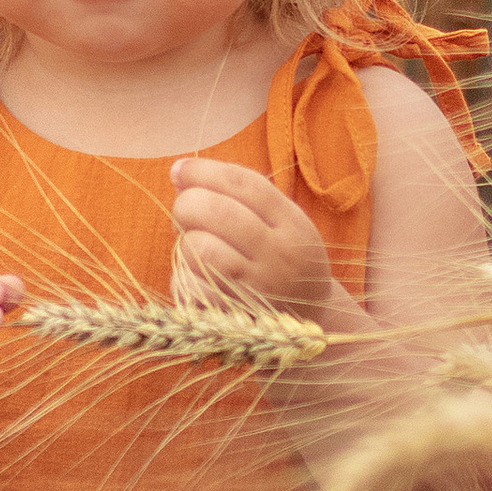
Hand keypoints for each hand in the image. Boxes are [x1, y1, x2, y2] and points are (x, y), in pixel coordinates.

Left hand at [169, 157, 336, 322]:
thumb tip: (181, 173)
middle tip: (186, 211)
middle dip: (187, 204)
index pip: (242, 183)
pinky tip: (197, 277)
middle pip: (217, 212)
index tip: (180, 170)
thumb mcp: (282, 220)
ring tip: (197, 246)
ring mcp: (257, 289)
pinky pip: (190, 287)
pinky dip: (184, 277)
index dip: (203, 171)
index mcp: (292, 224)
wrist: (310, 320)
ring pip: (200, 249)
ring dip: (187, 242)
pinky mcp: (234, 318)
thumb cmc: (283, 258)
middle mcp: (278, 255)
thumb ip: (240, 193)